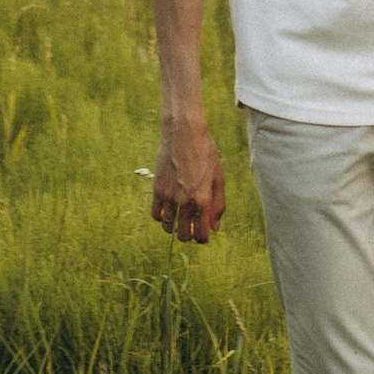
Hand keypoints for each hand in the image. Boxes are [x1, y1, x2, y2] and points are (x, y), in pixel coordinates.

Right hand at [150, 118, 225, 244]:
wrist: (184, 134)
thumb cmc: (205, 154)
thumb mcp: (218, 178)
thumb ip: (218, 205)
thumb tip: (215, 228)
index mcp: (203, 200)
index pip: (200, 234)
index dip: (202, 239)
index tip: (203, 235)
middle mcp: (185, 202)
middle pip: (183, 235)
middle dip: (188, 235)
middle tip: (191, 228)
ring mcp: (169, 196)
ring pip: (168, 227)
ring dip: (174, 228)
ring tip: (179, 220)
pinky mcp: (157, 189)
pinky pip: (155, 215)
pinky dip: (161, 218)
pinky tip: (168, 211)